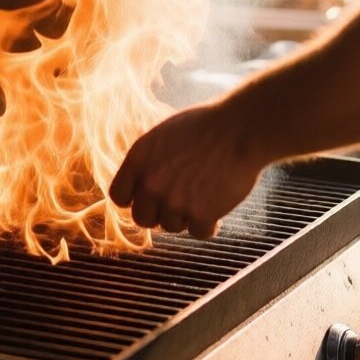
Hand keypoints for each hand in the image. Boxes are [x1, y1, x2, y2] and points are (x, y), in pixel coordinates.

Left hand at [109, 96, 265, 238]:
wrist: (240, 129)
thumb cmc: (205, 126)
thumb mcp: (164, 134)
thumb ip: (148, 161)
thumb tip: (140, 184)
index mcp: (138, 159)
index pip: (119, 197)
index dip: (134, 198)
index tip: (149, 195)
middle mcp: (151, 183)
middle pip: (142, 218)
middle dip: (159, 213)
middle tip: (178, 200)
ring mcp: (175, 201)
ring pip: (172, 227)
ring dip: (186, 216)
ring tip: (203, 194)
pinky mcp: (202, 215)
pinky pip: (199, 233)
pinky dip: (209, 225)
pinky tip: (218, 206)